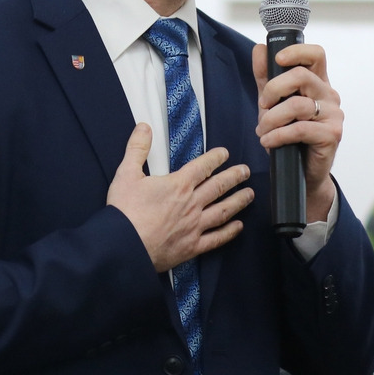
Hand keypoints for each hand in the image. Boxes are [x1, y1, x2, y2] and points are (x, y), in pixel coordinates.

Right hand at [108, 124, 252, 271]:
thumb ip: (137, 148)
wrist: (124, 246)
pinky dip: (230, 232)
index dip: (216, 158)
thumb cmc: (125, 212)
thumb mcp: (126, 173)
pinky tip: (238, 227)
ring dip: (239, 201)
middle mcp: (192, 204)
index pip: (203, 166)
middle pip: (219, 187)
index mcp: (178, 185)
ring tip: (249, 194)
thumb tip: (144, 128)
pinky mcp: (192, 246)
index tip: (224, 154)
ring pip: (224, 210)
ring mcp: (194, 226)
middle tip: (245, 171)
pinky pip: (217, 238)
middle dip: (234, 177)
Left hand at [252, 43, 342, 223]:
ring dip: (271, 118)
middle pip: (302, 76)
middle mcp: (329, 95)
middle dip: (273, 89)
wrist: (301, 172)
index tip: (277, 59)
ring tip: (262, 130)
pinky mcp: (332, 135)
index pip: (316, 54)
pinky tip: (268, 142)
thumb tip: (259, 49)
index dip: (297, 51)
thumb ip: (266, 77)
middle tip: (262, 106)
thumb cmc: (289, 135)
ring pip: (297, 104)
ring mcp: (334, 115)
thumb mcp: (272, 103)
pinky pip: (299, 129)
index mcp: (318, 83)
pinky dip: (277, 135)